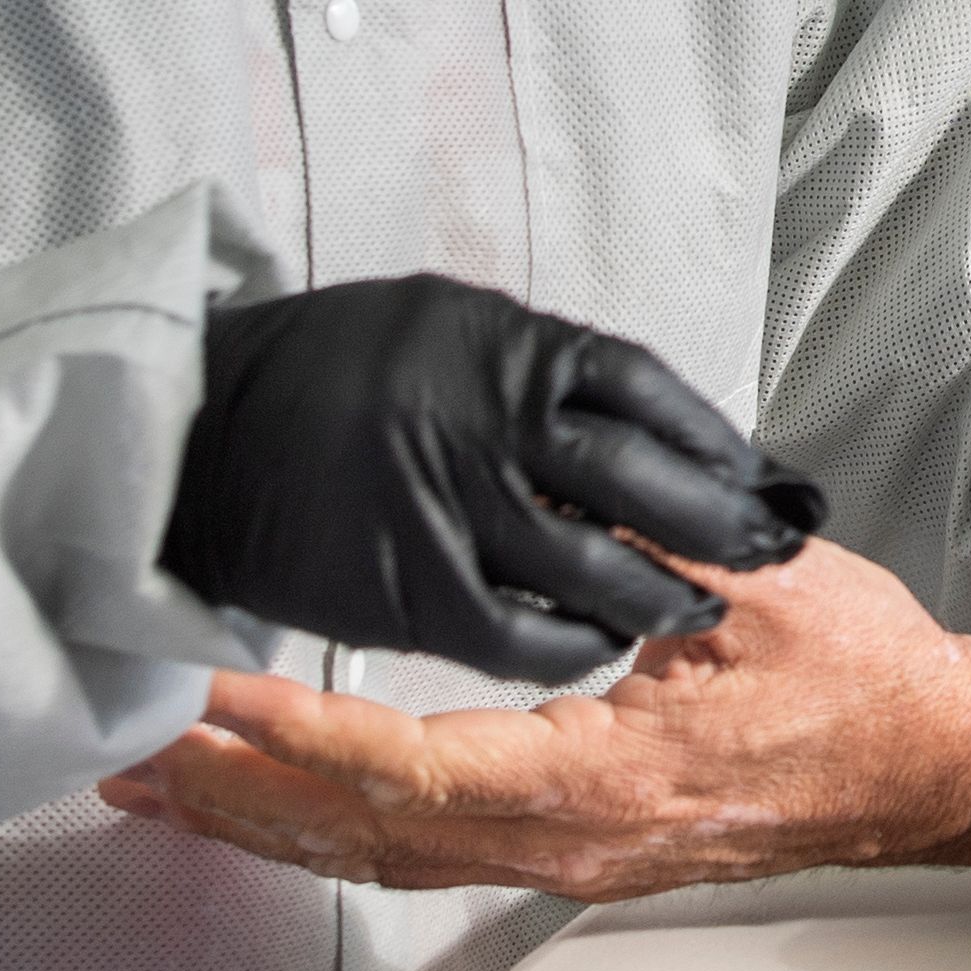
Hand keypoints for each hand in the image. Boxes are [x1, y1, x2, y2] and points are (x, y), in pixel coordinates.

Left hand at [104, 536, 970, 902]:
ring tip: (144, 775)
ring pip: (369, 857)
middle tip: (110, 741)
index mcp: (602, 780)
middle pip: (353, 831)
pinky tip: (258, 805)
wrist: (927, 764)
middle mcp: (562, 843)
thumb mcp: (764, 590)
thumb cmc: (861, 681)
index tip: (197, 687)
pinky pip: (410, 855)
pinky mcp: (560, 852)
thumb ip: (646, 546)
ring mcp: (558, 861)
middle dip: (224, 789)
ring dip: (251, 818)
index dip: (288, 731)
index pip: (405, 767)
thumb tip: (544, 488)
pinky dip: (316, 829)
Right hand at [158, 276, 818, 685]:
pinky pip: (523, 637)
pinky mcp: (412, 592)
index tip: (761, 479)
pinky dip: (577, 643)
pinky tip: (603, 640)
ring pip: (595, 569)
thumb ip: (540, 371)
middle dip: (720, 525)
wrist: (200, 437)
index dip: (716, 445)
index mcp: (505, 347)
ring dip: (663, 592)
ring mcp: (450, 509)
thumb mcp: (448, 327)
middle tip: (770, 551)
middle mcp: (486, 423)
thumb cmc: (331, 374)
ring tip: (701, 604)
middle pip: (642, 484)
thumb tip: (646, 422)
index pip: (650, 394)